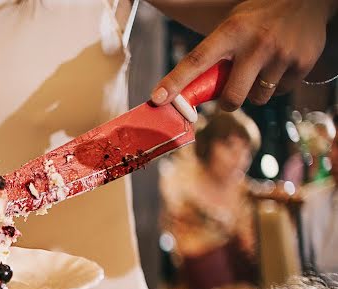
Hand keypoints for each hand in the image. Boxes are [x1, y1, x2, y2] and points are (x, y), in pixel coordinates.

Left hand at [152, 0, 335, 110]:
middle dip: (227, 101)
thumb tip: (165, 40)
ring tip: (259, 68)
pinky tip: (279, 63)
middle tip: (229, 91)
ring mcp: (281, 55)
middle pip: (231, 97)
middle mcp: (256, 43)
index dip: (175, 83)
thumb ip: (205, 50)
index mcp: (231, 30)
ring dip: (254, 91)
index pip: (196, 60)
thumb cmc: (258, 15)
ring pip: (257, 98)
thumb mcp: (229, 22)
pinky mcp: (302, 64)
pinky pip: (280, 92)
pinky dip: (276, 84)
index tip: (157, 99)